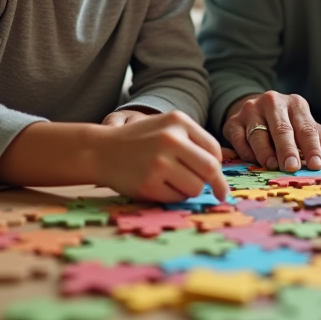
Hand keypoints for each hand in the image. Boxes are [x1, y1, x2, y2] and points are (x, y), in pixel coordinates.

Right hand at [93, 111, 230, 202]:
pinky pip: (177, 198)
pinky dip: (174, 196)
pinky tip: (159, 186)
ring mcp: (159, 162)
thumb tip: (220, 168)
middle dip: (216, 184)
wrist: (100, 150)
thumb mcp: (166, 127)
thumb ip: (193, 141)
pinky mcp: (149, 184)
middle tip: (220, 193)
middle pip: (210, 170)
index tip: (219, 178)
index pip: (213, 150)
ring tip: (174, 182)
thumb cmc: (139, 140)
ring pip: (196, 187)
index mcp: (178, 121)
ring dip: (191, 190)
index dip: (219, 167)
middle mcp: (170, 139)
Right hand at [223, 91, 320, 172]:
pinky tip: (254, 162)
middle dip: (287, 149)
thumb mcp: (303, 126)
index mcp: (295, 103)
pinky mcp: (233, 121)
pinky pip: (239, 139)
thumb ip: (318, 138)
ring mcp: (251, 110)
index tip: (316, 165)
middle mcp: (272, 102)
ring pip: (258, 134)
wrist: (255, 110)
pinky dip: (246, 152)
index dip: (312, 147)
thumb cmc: (286, 122)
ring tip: (272, 166)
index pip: (306, 127)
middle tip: (292, 167)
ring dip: (265, 152)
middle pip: (281, 129)